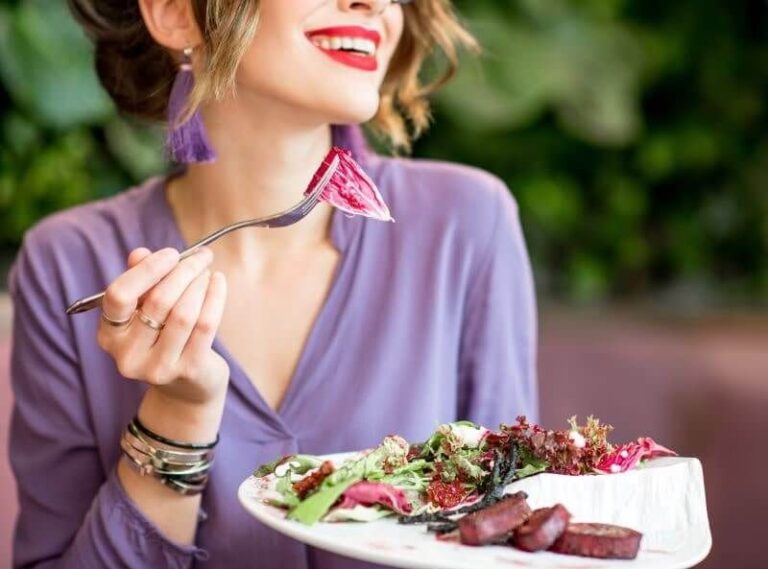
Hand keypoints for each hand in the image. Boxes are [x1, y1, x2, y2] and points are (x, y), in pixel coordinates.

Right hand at [97, 247, 228, 406]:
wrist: (186, 387)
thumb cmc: (163, 337)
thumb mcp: (145, 311)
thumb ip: (140, 282)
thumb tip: (140, 253)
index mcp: (109, 335)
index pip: (119, 296)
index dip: (147, 270)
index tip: (171, 254)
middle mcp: (127, 355)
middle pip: (158, 301)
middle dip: (183, 272)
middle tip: (200, 257)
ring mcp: (158, 367)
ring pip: (184, 313)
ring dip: (199, 284)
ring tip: (207, 272)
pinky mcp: (188, 370)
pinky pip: (205, 325)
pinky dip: (215, 298)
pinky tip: (219, 282)